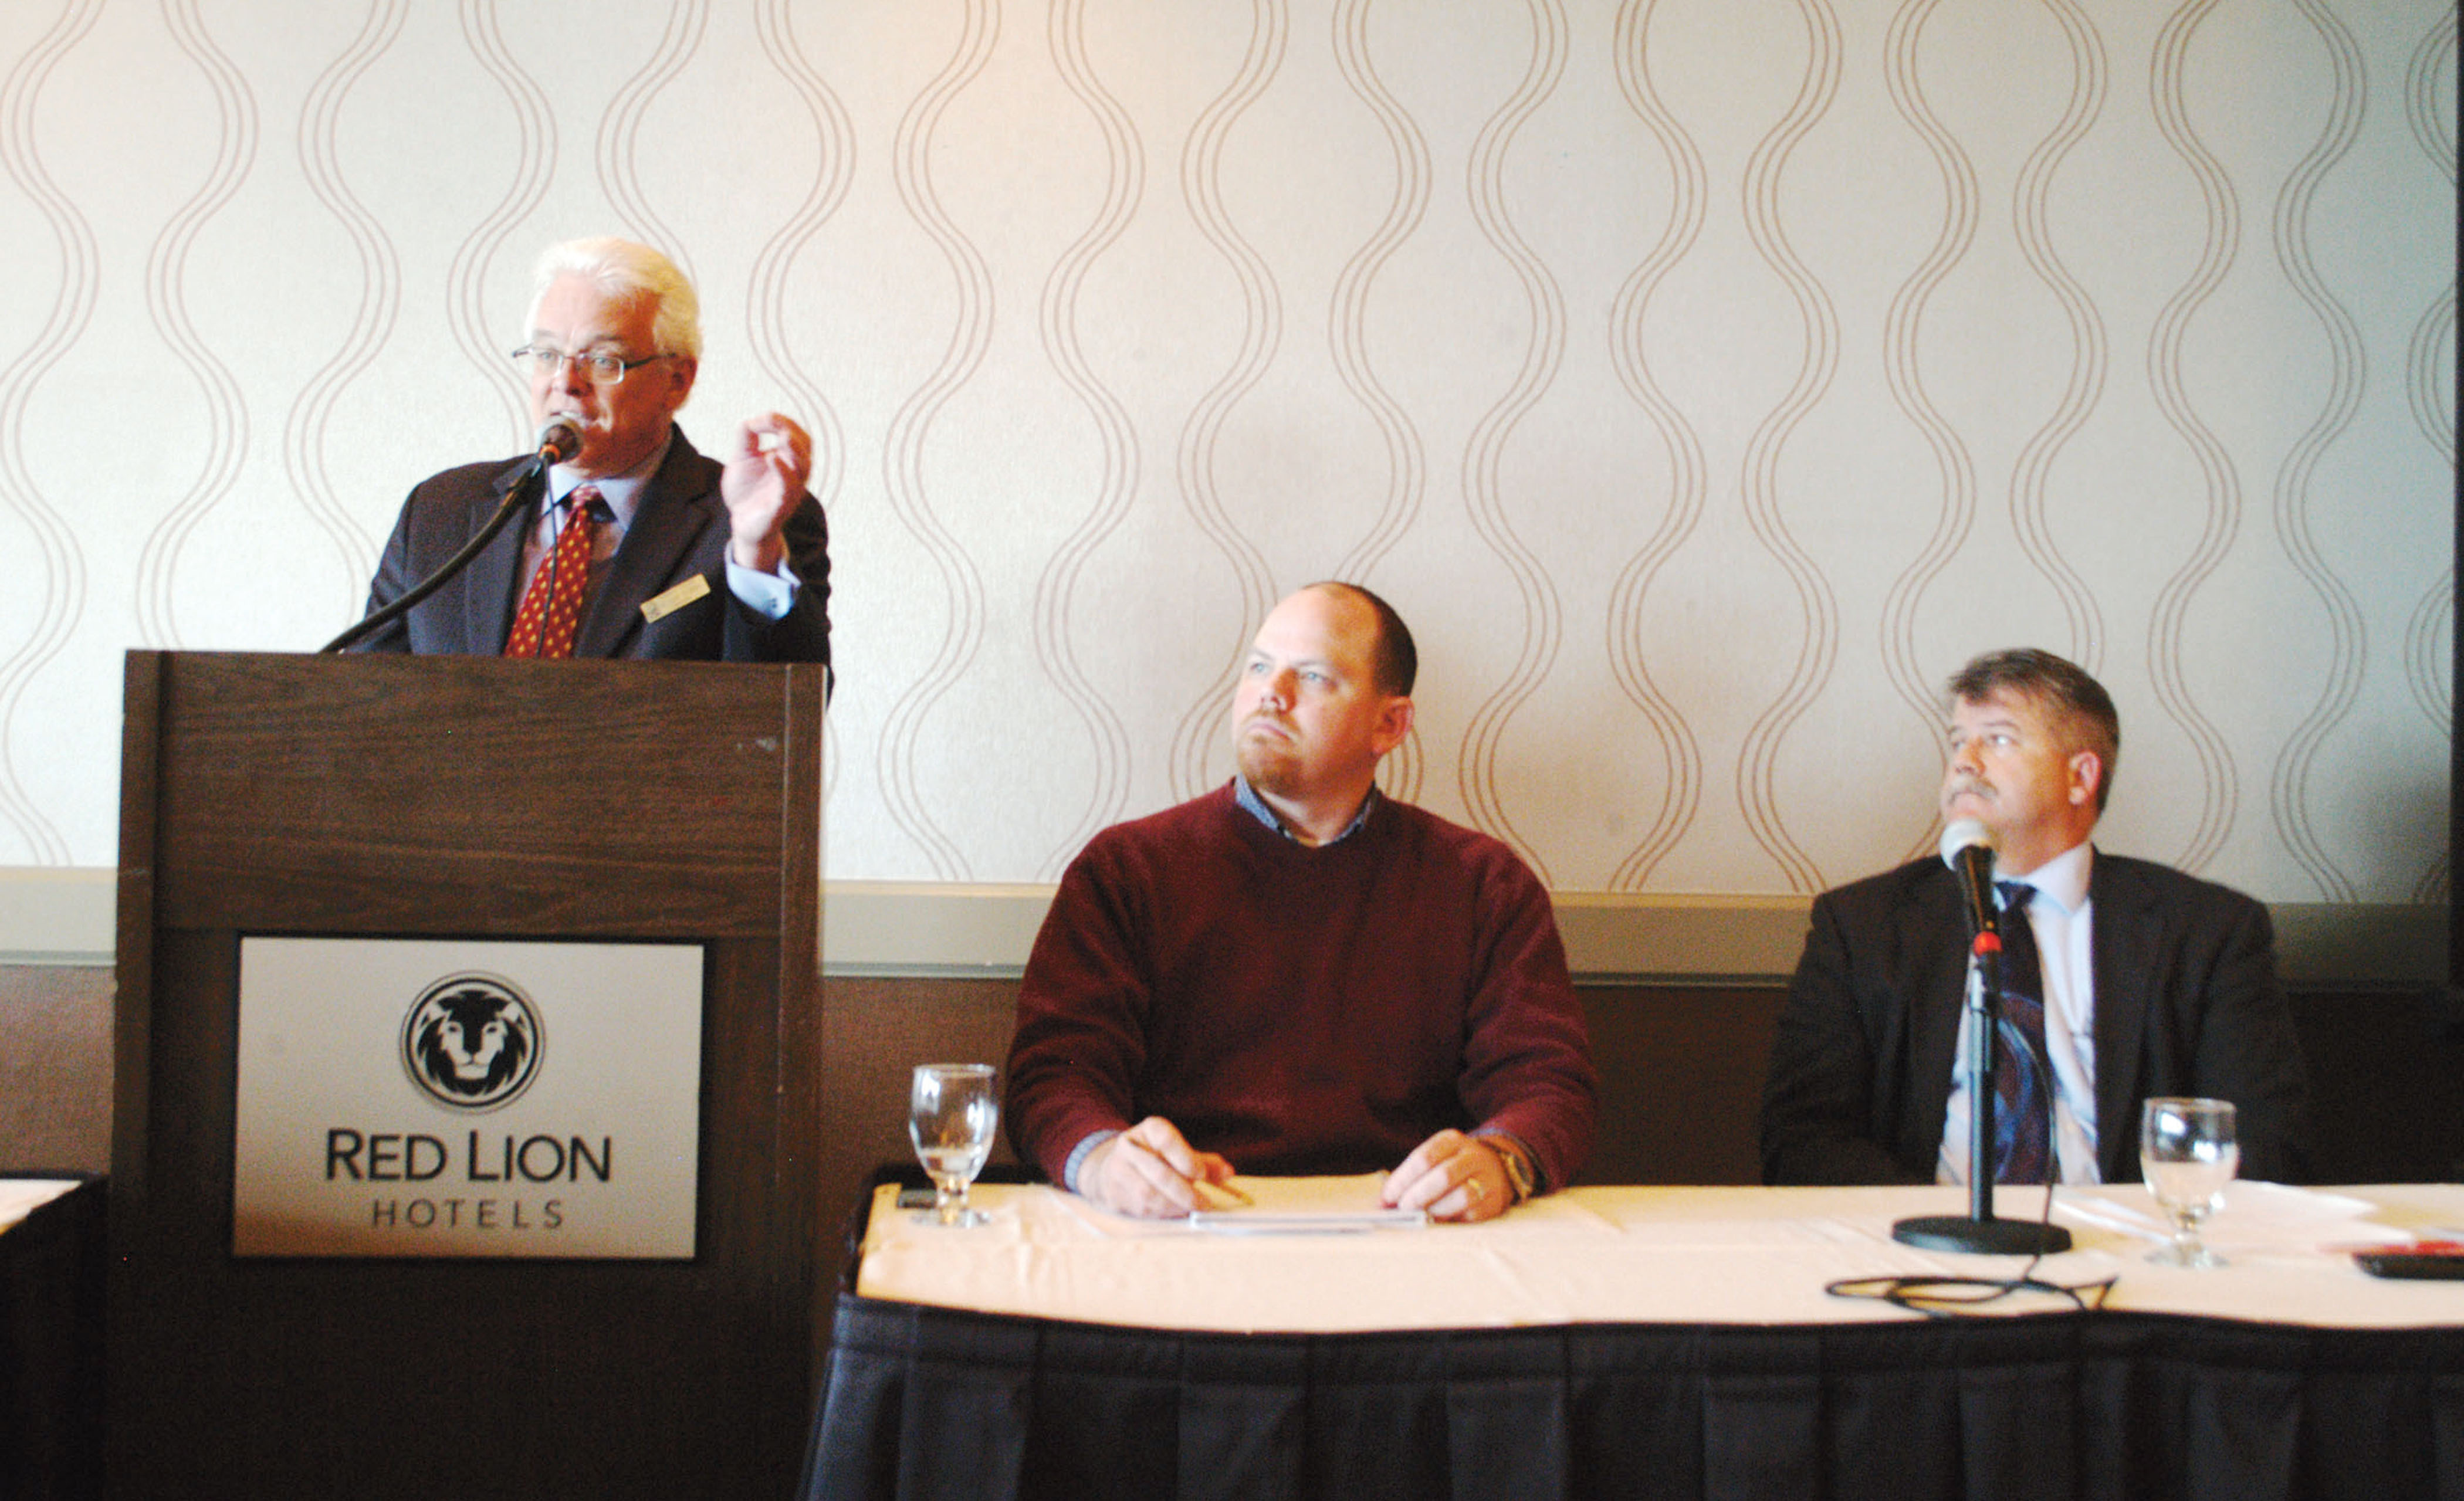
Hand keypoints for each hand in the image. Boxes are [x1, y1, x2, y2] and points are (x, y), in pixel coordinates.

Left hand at [719, 412, 812, 572]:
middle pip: (805, 444)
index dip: (780, 420)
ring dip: (794, 448)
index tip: (758, 420)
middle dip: (790, 428)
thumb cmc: (746, 490)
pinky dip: (783, 471)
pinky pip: (789, 487)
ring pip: (803, 465)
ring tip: (783, 436)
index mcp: (788, 458)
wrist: (741, 522)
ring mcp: (791, 489)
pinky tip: (771, 458)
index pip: (795, 432)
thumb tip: (753, 419)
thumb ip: (747, 437)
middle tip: (771, 420)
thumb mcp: (742, 457)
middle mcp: (795, 472)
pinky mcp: (782, 505)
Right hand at [1079, 1116, 1234, 1218]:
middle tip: (1204, 1204)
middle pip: (1159, 1173)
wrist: (1111, 1167)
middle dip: (1185, 1192)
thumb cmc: (1155, 1158)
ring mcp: (1117, 1171)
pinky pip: (1140, 1209)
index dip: (1187, 1158)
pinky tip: (1173, 1213)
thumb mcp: (1178, 1152)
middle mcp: (1129, 1147)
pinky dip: (1161, 1214)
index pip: (1167, 1140)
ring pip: (1149, 1195)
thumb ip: (1203, 1162)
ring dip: (1174, 1206)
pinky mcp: (1113, 1194)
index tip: (1201, 1174)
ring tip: (1190, 1210)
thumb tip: (1228, 1173)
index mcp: (1149, 1130)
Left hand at [1381, 1129, 1507, 1222]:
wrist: (1497, 1169)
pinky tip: (1441, 1220)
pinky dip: (1453, 1219)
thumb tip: (1383, 1203)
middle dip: (1418, 1196)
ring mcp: (1487, 1178)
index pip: (1423, 1158)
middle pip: (1443, 1176)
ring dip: (1437, 1209)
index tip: (1387, 1198)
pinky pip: (1473, 1214)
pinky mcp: (1495, 1201)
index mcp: (1451, 1140)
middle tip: (1403, 1209)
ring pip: (1462, 1195)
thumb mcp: (1434, 1159)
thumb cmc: (1452, 1167)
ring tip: (1423, 1216)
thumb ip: (1409, 1178)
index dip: (1402, 1180)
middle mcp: (1472, 1156)